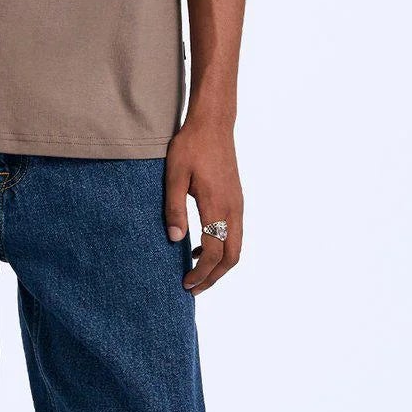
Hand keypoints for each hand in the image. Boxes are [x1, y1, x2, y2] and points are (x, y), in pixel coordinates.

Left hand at [164, 118, 243, 294]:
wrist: (214, 124)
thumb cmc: (191, 146)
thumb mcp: (174, 176)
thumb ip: (174, 209)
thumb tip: (175, 240)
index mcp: (217, 205)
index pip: (214, 251)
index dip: (201, 272)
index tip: (185, 283)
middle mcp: (233, 209)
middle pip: (232, 256)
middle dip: (214, 277)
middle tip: (193, 288)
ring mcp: (238, 204)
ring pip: (236, 246)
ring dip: (219, 264)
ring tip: (196, 272)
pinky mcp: (237, 200)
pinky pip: (234, 233)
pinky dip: (222, 248)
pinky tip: (200, 247)